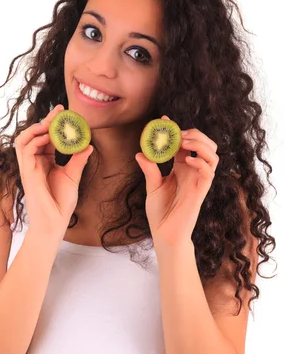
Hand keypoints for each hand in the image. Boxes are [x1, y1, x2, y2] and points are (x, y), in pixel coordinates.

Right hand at [14, 104, 92, 239]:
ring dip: (36, 128)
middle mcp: (35, 162)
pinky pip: (25, 150)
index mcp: (45, 162)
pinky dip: (34, 140)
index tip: (65, 112)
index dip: (54, 124)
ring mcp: (29, 167)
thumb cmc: (61, 203)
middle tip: (60, 110)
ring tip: (50, 121)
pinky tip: (46, 137)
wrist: (55, 222)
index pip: (46, 137)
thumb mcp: (73, 177)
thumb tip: (88, 146)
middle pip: (35, 135)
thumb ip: (78, 160)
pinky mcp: (27, 173)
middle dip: (46, 120)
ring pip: (24, 139)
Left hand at [135, 116, 218, 245]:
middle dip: (194, 134)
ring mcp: (199, 180)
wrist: (164, 233)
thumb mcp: (152, 187)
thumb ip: (150, 169)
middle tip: (178, 133)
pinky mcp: (201, 191)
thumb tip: (140, 153)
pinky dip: (201, 162)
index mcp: (181, 168)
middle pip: (204, 144)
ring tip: (184, 142)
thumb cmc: (160, 213)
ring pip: (212, 154)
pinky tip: (187, 161)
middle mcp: (193, 171)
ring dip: (200, 144)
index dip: (176, 130)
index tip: (163, 120)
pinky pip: (209, 172)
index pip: (184, 143)